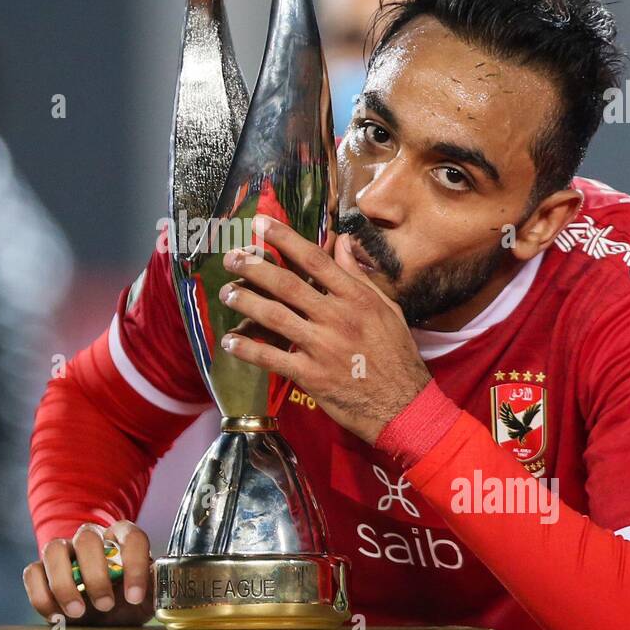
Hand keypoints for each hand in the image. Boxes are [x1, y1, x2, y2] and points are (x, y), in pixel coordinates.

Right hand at [22, 520, 154, 625]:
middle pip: (87, 539)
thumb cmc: (124, 601)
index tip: (135, 597)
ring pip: (54, 549)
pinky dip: (41, 595)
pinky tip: (56, 615)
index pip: (131, 537)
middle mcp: (91, 539)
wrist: (100, 614)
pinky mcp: (41, 570)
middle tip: (105, 605)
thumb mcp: (144, 598)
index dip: (134, 564)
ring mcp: (64, 552)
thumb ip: (155, 588)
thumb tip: (168, 587)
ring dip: (64, 583)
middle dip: (95, 575)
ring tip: (77, 612)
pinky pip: (32, 572)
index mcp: (121, 539)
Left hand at [219, 214, 430, 442]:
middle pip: (287, 285)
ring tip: (227, 292)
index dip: (284, 239)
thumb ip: (360, 277)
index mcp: (356, 298)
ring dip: (246, 303)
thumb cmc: (396, 355)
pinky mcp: (311, 376)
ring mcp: (323, 347)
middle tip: (231, 257)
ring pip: (275, 317)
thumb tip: (342, 244)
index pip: (315, 260)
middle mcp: (337, 317)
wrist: (402, 406)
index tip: (260, 224)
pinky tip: (229, 342)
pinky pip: (272, 358)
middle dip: (254, 268)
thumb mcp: (387, 309)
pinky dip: (248, 349)